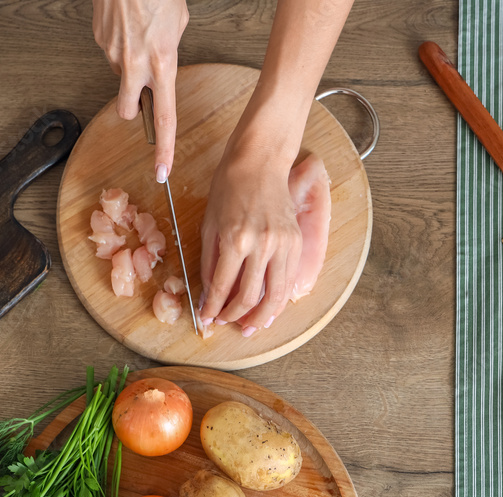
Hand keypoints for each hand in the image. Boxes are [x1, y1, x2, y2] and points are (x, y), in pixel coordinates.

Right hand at [92, 0, 187, 180]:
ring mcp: (113, 53)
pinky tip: (125, 24)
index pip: (165, 118)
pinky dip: (118, 43)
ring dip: (127, 65)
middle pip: (128, 110)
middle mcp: (136, 64)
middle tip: (140, 88)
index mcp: (163, 64)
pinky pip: (109, 52)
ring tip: (137, 36)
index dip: (164, 149)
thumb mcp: (178, 24)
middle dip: (133, 106)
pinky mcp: (99, 39)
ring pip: (119, 75)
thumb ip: (169, 53)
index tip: (162, 171)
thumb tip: (161, 65)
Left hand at [199, 146, 302, 336]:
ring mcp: (283, 245)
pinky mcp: (296, 242)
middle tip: (226, 324)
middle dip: (235, 317)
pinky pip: (288, 280)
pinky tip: (268, 308)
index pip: (223, 288)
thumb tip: (209, 294)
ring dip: (261, 317)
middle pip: (250, 298)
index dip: (213, 309)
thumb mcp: (209, 225)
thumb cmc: (229, 187)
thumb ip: (210, 263)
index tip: (207, 318)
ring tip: (251, 327)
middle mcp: (262, 246)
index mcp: (235, 241)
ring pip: (275, 296)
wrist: (259, 163)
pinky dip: (278, 299)